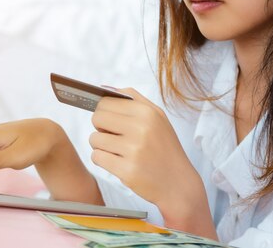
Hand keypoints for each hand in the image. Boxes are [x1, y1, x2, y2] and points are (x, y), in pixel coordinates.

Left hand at [89, 88, 204, 215]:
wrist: (178, 184)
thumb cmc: (165, 149)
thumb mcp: (158, 118)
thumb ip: (133, 99)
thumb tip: (104, 88)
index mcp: (147, 112)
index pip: (106, 102)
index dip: (104, 112)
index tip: (111, 121)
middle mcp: (141, 128)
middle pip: (97, 118)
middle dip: (101, 128)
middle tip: (114, 137)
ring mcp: (134, 150)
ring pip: (94, 139)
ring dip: (101, 146)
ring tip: (118, 151)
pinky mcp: (127, 170)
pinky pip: (96, 157)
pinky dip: (103, 160)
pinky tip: (118, 163)